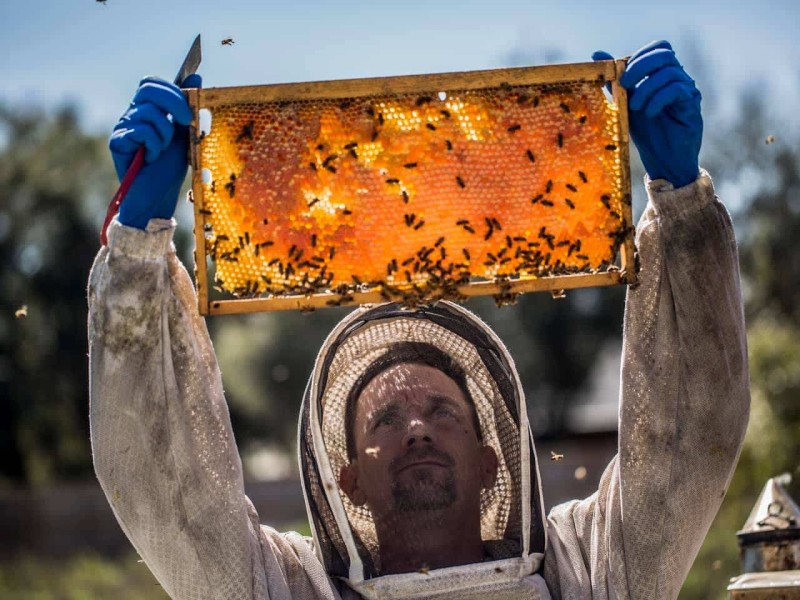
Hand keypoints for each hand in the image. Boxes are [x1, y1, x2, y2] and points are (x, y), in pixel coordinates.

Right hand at [109, 74, 201, 228]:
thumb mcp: (183, 134)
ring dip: (165, 134)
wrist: (157, 197)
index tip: (188, 111)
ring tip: (161, 152)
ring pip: (149, 113)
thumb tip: (196, 77)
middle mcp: (131, 115)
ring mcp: (122, 127)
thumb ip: (186, 107)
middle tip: (185, 122)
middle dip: (173, 103)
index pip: (152, 83)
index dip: (172, 90)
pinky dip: (154, 146)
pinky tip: (150, 158)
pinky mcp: (117, 141)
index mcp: (146, 110)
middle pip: (148, 88)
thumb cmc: (169, 168)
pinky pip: (142, 131)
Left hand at [593, 40, 701, 187]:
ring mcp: (687, 90)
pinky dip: (657, 99)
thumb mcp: (625, 102)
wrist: (663, 160)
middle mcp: (679, 78)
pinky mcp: (692, 105)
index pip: (659, 46)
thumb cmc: (647, 132)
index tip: (622, 74)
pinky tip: (649, 113)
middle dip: (639, 66)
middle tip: (624, 85)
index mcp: (663, 74)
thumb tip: (597, 54)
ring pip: (670, 71)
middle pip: (665, 52)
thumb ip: (614, 80)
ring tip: (635, 107)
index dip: (639, 55)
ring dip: (646, 88)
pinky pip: (677, 90)